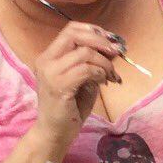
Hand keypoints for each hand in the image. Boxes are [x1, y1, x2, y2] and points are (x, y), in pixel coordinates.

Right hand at [31, 22, 121, 146]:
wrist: (55, 132)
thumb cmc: (70, 108)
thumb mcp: (85, 79)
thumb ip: (94, 63)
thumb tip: (113, 48)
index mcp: (49, 56)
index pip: (70, 30)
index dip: (93, 31)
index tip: (111, 40)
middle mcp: (46, 60)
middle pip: (74, 35)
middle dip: (100, 41)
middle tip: (116, 52)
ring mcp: (50, 72)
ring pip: (84, 53)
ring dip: (104, 63)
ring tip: (111, 76)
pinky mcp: (59, 85)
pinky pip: (86, 70)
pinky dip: (100, 73)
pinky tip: (103, 83)